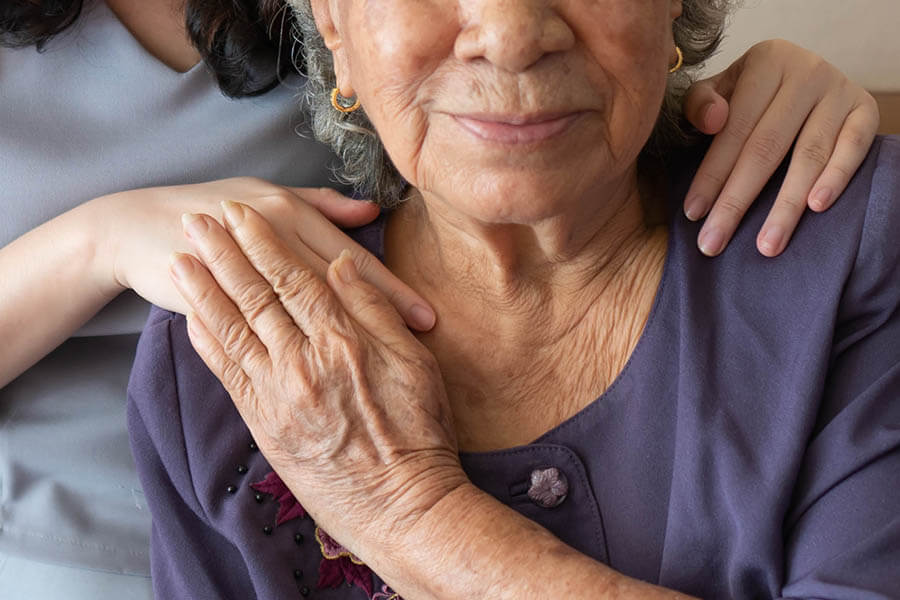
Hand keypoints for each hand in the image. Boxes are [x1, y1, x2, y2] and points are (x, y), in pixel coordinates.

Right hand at [93, 177, 434, 329]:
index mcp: (288, 212)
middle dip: (381, 312)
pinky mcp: (217, 304)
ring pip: (303, 309)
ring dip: (342, 334)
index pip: (352, 259)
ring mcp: (243, 273)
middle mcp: (270, 239)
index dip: (390, 289)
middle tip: (420, 339)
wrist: (141, 225)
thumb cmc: (215, 208)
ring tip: (378, 363)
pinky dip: (284, 351)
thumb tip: (368, 211)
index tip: (426, 315)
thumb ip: (320, 206)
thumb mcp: (269, 197)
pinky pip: (256, 335)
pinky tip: (310, 370)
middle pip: (338, 285)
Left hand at [170, 202, 465, 552]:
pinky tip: (191, 317)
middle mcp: (303, 361)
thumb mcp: (415, 363)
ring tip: (180, 257)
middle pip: (256, 295)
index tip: (242, 213)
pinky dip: (208, 342)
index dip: (265, 242)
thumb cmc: (419, 433)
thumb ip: (375, 310)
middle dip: (225, 253)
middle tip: (198, 219)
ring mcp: (278, 394)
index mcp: (343, 340)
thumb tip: (343, 265)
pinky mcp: (264, 423)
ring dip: (204, 289)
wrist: (402, 505)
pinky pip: (227, 374)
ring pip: (233, 329)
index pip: (295, 277)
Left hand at [681, 39, 878, 256]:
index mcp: (766, 61)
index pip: (734, 129)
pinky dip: (836, 178)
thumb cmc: (753, 94)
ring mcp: (840, 90)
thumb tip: (712, 121)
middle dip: (737, 201)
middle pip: (766, 147)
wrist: (808, 76)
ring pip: (809, 155)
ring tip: (767, 245)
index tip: (693, 214)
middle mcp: (807, 71)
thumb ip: (702, 104)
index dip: (712, 174)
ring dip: (786, 206)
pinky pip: (853, 148)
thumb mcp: (722, 89)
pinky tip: (816, 208)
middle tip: (714, 244)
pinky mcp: (866, 110)